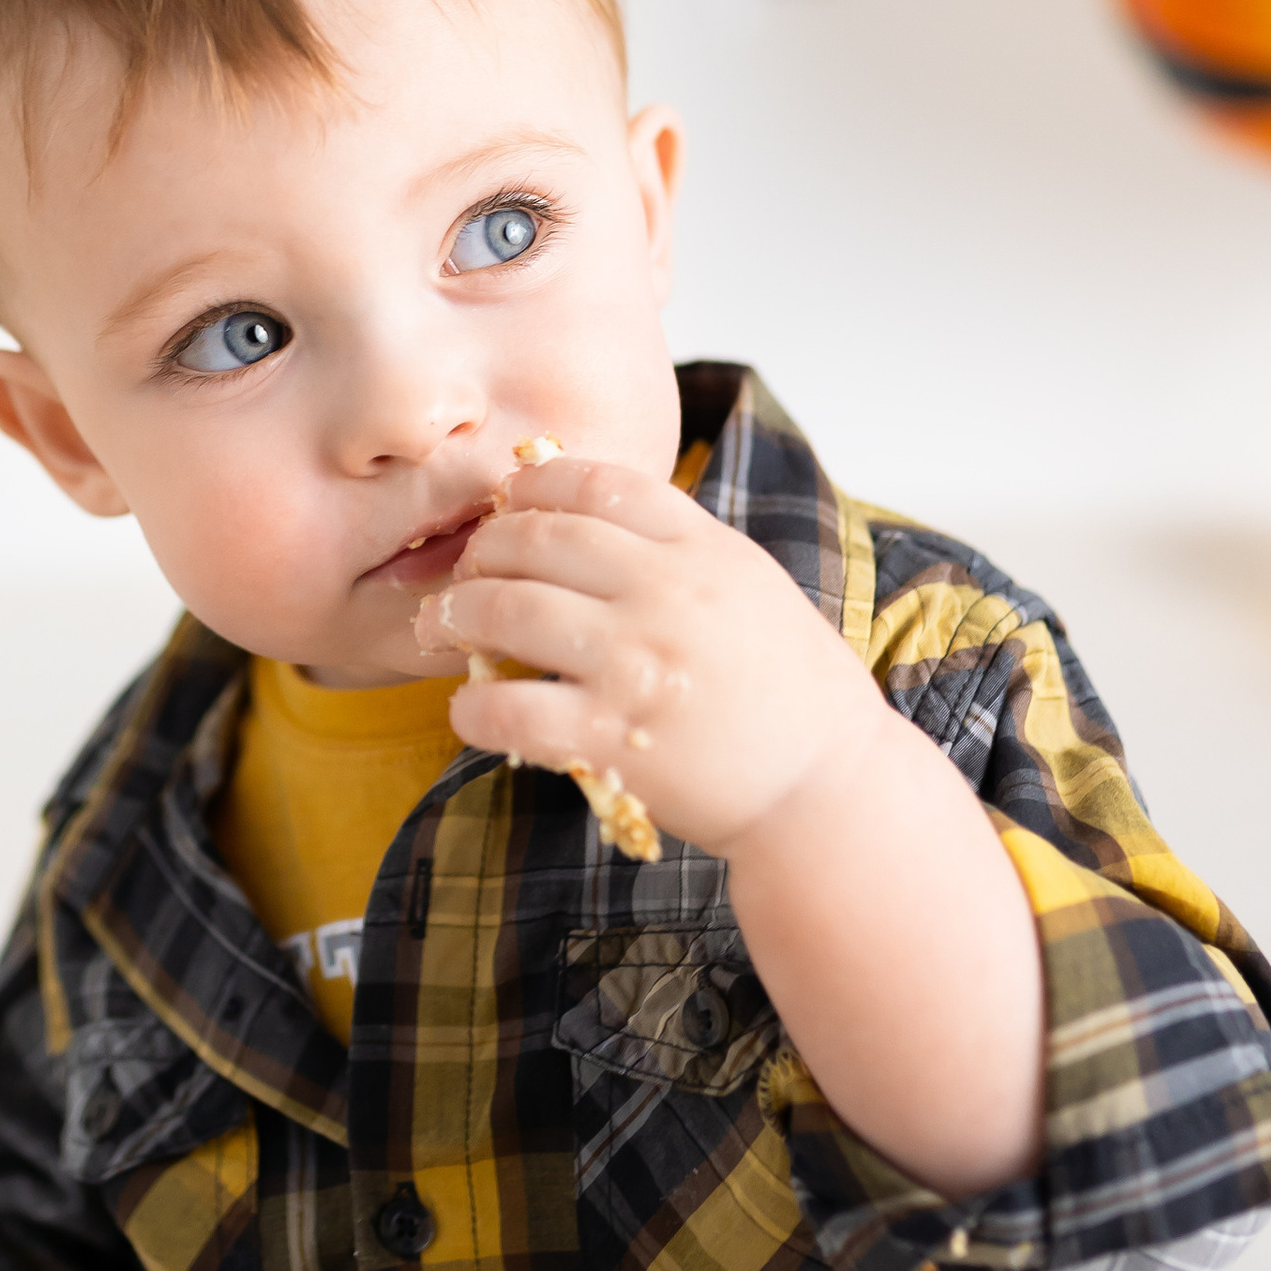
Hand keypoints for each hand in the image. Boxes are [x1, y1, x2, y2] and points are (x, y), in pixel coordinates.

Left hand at [429, 450, 875, 859]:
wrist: (828, 787)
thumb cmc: (787, 688)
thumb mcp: (746, 584)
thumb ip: (675, 544)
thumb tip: (578, 509)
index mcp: (703, 548)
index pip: (596, 483)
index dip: (534, 486)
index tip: (509, 505)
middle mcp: (666, 594)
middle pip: (537, 537)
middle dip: (484, 549)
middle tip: (466, 572)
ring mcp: (637, 664)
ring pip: (506, 609)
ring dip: (456, 614)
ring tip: (442, 627)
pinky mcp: (613, 738)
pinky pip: (508, 711)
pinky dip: (472, 709)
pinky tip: (471, 711)